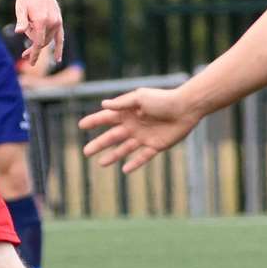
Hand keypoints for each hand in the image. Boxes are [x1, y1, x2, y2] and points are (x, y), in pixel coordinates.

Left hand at [15, 0, 63, 68]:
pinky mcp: (59, 21)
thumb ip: (21, 21)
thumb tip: (19, 31)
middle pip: (42, 42)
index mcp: (41, 21)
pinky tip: (58, 59)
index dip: (34, 54)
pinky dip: (59, 48)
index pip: (38, 43)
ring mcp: (57, 22)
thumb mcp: (20, 8)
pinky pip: (60, 38)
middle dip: (33, 49)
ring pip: (48, 39)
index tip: (30, 63)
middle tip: (23, 54)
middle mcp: (52, 23)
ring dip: (39, 41)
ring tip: (30, 34)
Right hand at [79, 87, 198, 171]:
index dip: (94, 121)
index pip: (107, 118)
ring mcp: (144, 136)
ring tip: (101, 163)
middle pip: (112, 136)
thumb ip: (122, 103)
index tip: (81, 126)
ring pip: (124, 149)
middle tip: (85, 152)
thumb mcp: (140, 98)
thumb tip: (103, 105)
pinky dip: (134, 163)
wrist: (186, 108)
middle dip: (99, 144)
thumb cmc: (163, 99)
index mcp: (129, 112)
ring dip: (113, 156)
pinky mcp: (156, 145)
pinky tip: (124, 170)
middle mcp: (134, 125)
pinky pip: (143, 157)